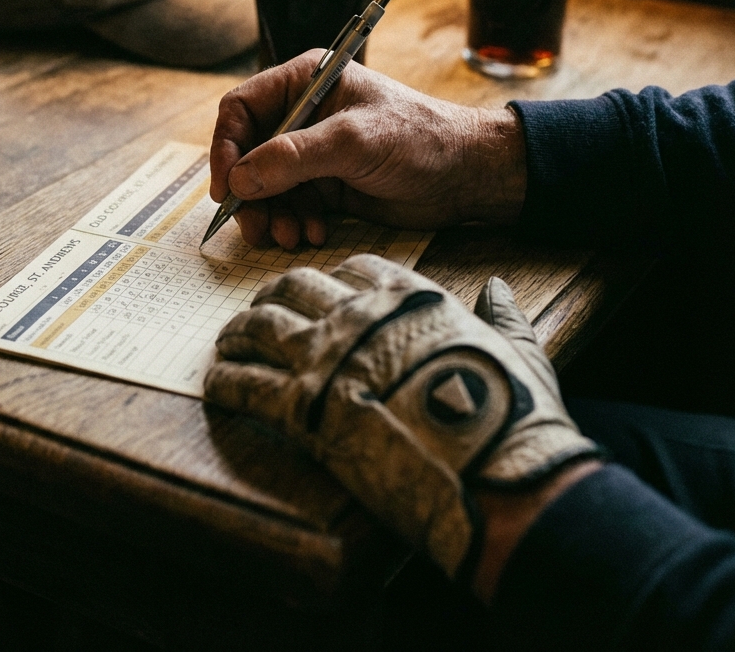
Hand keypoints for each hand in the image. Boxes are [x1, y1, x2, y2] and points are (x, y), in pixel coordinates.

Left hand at [204, 257, 599, 580]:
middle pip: (293, 287)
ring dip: (238, 331)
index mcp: (406, 297)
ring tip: (228, 341)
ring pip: (259, 326)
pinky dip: (223, 380)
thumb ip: (501, 315)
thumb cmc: (512, 411)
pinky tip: (217, 382)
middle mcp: (356, 316)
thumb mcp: (517, 350)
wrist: (492, 468)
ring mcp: (323, 358)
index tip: (319, 288)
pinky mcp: (299, 408)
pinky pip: (243, 384)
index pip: (354, 267)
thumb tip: (498, 289)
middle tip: (260, 309)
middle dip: (272, 295)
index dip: (330, 275)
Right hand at [209, 53, 526, 249]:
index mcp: (304, 82)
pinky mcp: (326, 185)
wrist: (468, 175)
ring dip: (271, 214)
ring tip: (289, 236)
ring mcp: (313, 152)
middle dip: (250, 193)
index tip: (225, 188)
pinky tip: (313, 234)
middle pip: (248, 154)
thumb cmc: (420, 139)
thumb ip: (293, 157)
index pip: (241, 109)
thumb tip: (239, 179)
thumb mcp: (353, 141)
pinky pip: (291, 205)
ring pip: (266, 186)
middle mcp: (302, 115)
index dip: (226, 148)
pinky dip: (294, 222)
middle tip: (256, 226)